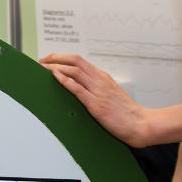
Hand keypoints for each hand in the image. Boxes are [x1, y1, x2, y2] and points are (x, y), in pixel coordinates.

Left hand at [39, 53, 156, 146]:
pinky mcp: (96, 105)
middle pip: (74, 60)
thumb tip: (79, 86)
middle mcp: (100, 80)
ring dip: (55, 67)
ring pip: (74, 71)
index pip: (79, 60)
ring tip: (42, 68)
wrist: (140, 124)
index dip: (62, 57)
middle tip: (41, 61)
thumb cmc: (126, 112)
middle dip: (55, 58)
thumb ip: (96, 88)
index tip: (49, 60)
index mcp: (103, 77)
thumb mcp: (110, 94)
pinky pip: (78, 89)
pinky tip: (55, 77)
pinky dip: (65, 80)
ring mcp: (98, 91)